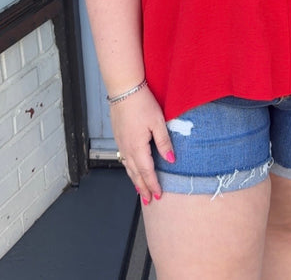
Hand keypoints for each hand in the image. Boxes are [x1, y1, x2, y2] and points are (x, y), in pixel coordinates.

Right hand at [110, 86, 174, 203]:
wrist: (124, 90)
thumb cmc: (142, 103)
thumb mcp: (158, 122)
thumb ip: (164, 143)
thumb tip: (171, 161)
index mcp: (138, 147)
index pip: (146, 172)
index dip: (153, 185)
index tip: (158, 196)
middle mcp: (127, 148)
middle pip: (135, 174)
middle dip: (143, 188)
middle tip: (149, 200)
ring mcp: (121, 143)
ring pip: (128, 167)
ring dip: (135, 180)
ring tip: (141, 191)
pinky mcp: (119, 136)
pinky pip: (124, 158)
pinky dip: (129, 169)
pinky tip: (132, 169)